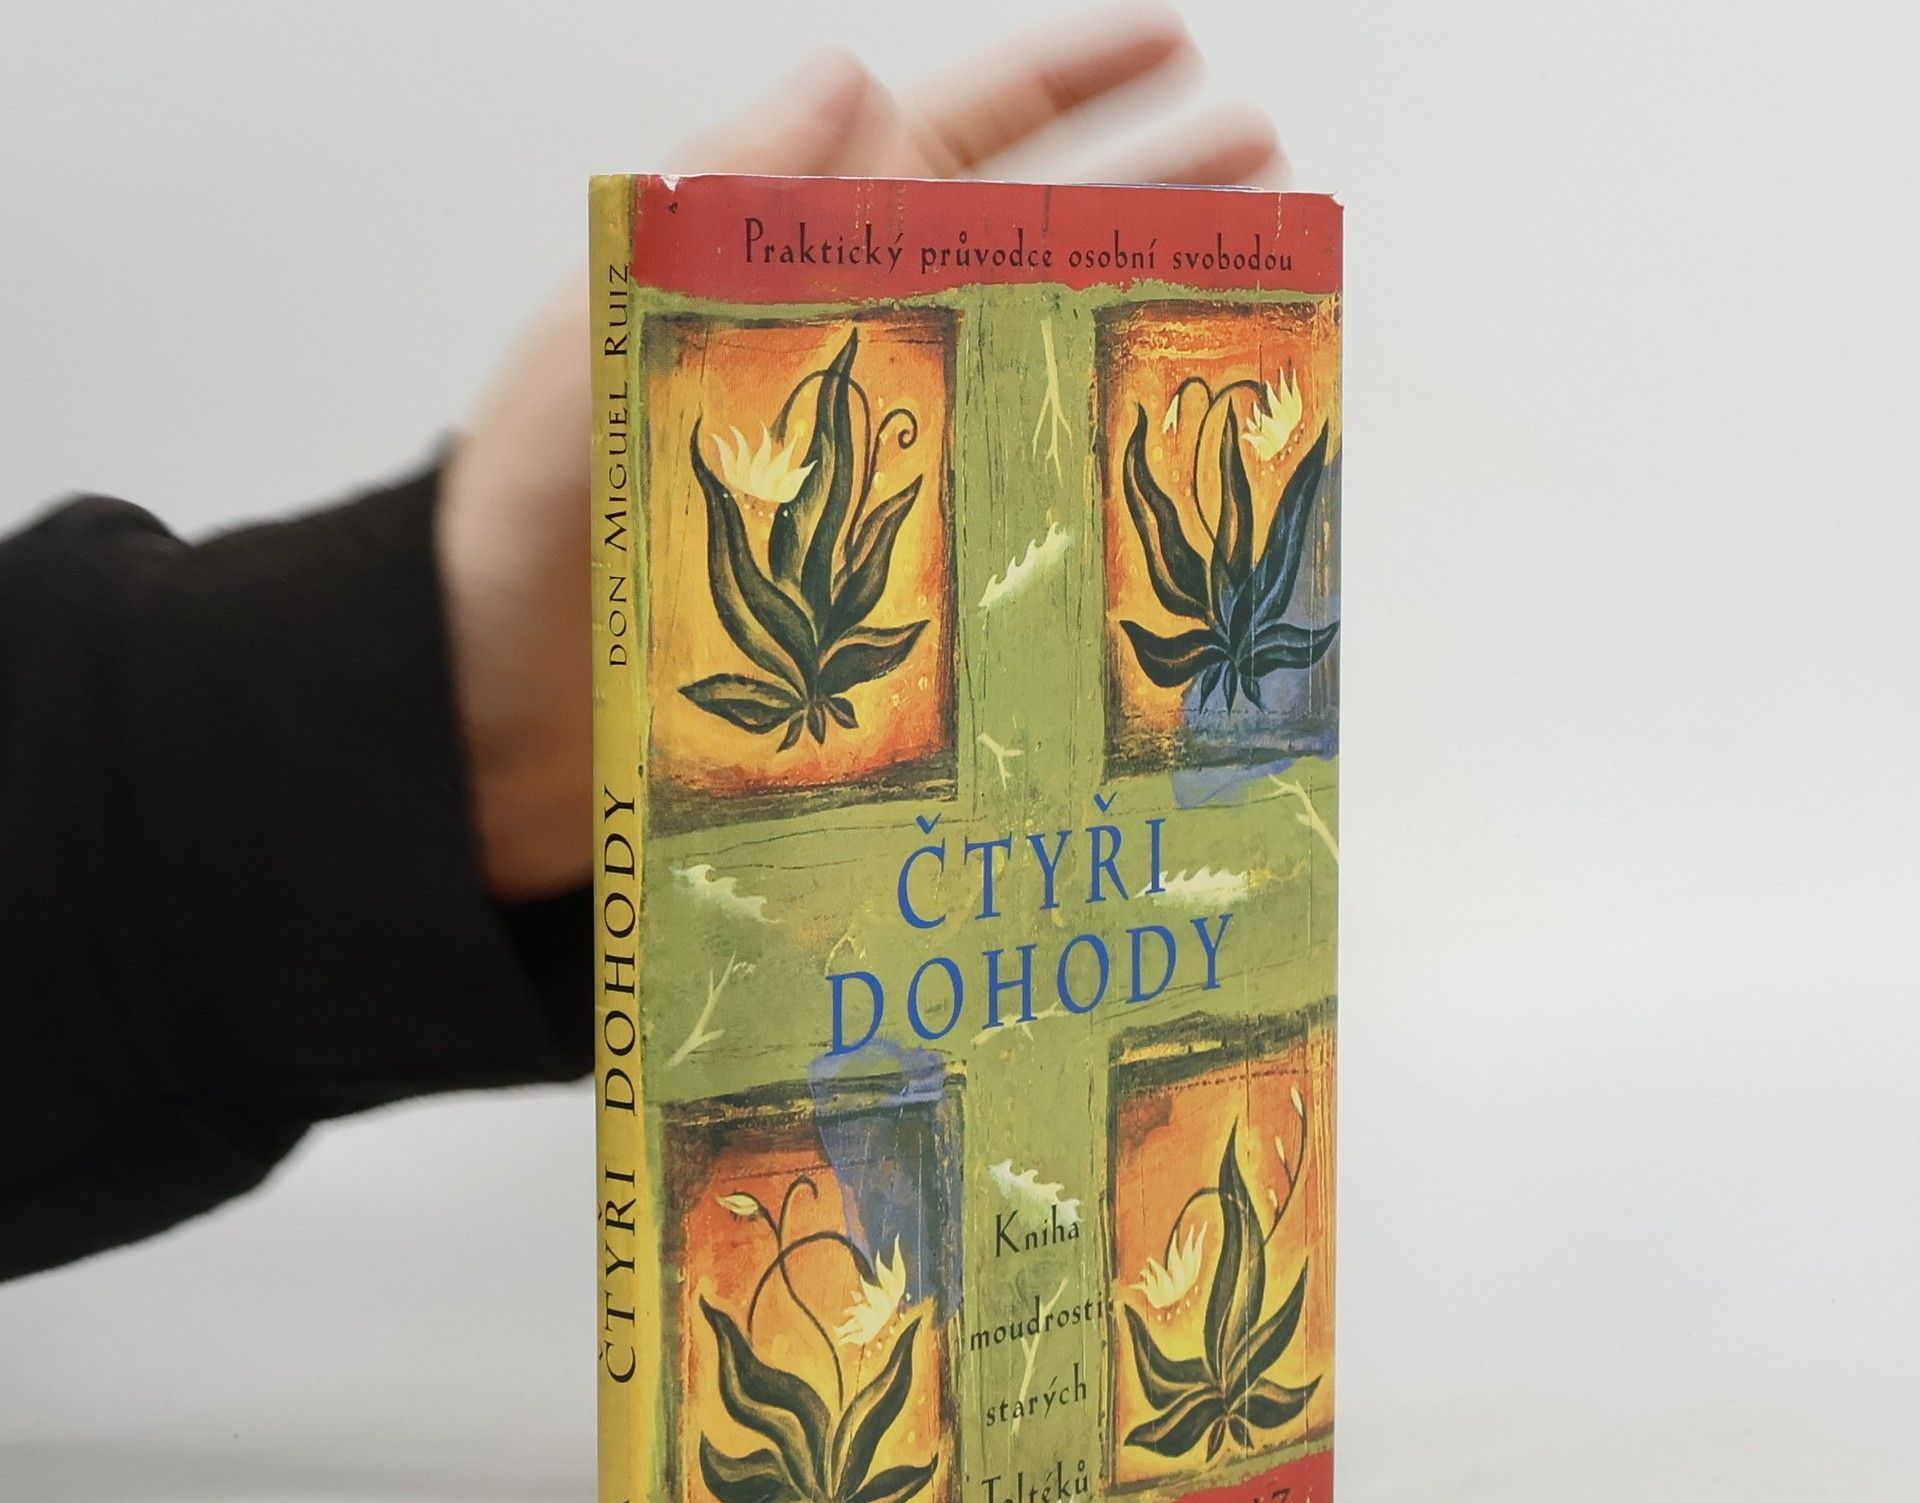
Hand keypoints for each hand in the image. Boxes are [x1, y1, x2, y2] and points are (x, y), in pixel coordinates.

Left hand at [436, 10, 1281, 900]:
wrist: (495, 714)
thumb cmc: (530, 525)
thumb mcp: (604, 343)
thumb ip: (718, 211)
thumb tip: (844, 67)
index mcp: (790, 272)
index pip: (948, 142)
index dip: (1064, 85)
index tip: (1173, 42)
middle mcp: (853, 361)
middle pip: (1027, 250)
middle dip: (1150, 197)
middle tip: (1269, 173)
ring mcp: (882, 475)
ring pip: (1036, 380)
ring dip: (1138, 341)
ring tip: (1250, 313)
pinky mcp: (891, 584)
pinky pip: (1010, 519)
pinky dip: (1087, 499)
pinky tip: (1155, 493)